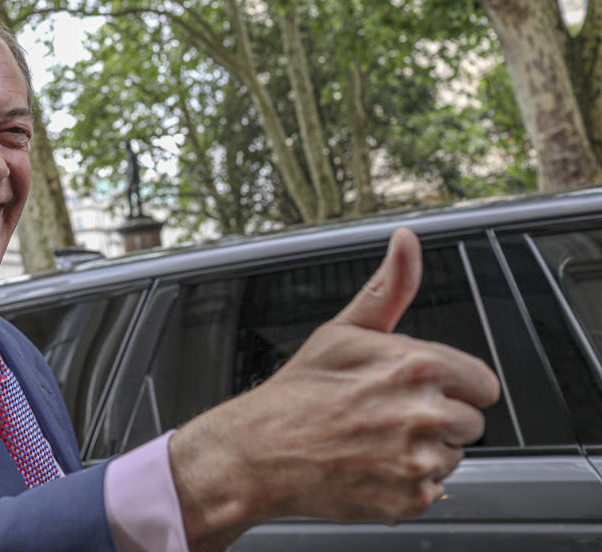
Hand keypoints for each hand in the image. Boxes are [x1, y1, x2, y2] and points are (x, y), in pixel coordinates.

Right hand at [168, 228, 500, 550]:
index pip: (482, 383)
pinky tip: (372, 467)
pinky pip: (433, 490)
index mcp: (416, 364)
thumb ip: (389, 288)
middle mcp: (425, 412)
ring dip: (423, 452)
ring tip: (374, 441)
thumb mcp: (343, 330)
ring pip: (452, 457)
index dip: (451, 385)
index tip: (418, 389)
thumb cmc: (297, 391)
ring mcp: (418, 460)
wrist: (259, 451)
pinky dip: (407, 484)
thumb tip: (406, 243)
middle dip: (437, 419)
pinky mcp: (411, 499)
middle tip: (386, 415)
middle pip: (470, 422)